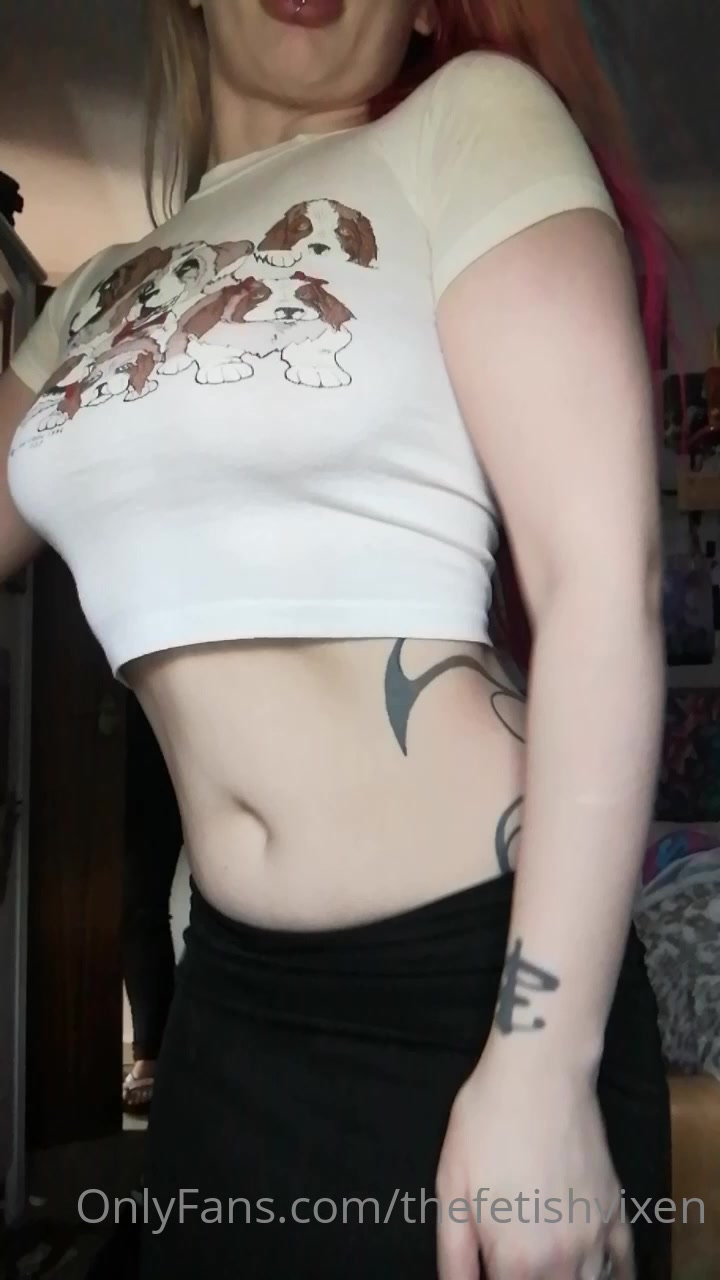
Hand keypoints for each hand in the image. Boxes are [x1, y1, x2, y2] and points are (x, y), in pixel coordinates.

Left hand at [435, 1048, 632, 1279]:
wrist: (541, 1073)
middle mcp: (562, 1261)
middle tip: (512, 1256)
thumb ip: (454, 1254)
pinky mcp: (615, 1210)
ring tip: (547, 1264)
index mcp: (517, 1261)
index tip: (490, 1264)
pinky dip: (616, 1276)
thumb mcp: (451, 1186)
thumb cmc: (486, 1123)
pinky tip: (596, 1271)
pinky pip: (624, 1264)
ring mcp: (595, 1237)